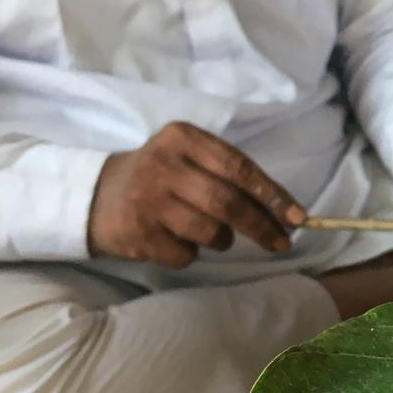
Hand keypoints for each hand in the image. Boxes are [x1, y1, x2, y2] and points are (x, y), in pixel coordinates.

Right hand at [87, 121, 305, 268]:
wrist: (95, 197)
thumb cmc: (159, 177)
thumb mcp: (188, 157)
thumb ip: (228, 174)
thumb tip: (284, 210)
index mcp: (183, 138)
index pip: (239, 167)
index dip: (272, 194)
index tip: (297, 217)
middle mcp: (164, 165)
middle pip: (227, 203)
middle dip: (260, 226)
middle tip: (280, 242)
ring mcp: (148, 201)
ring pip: (210, 232)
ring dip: (222, 240)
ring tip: (211, 233)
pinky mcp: (137, 234)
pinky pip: (185, 255)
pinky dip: (191, 254)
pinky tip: (175, 239)